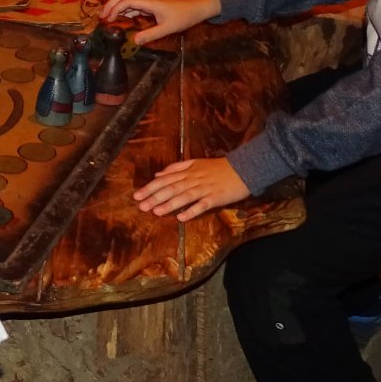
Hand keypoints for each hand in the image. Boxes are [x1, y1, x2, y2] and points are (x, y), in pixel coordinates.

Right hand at [100, 0, 221, 46]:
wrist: (196, 7)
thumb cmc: (183, 16)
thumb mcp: (167, 28)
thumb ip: (150, 35)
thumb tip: (133, 41)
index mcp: (149, 3)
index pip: (127, 1)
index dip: (114, 9)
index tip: (107, 20)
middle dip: (110, 4)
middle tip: (101, 16)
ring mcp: (149, 1)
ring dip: (116, 6)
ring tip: (107, 17)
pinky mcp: (152, 5)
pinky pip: (135, 5)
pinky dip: (125, 10)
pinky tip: (122, 18)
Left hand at [134, 157, 249, 219]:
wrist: (244, 168)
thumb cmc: (218, 167)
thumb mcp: (196, 163)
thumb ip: (176, 168)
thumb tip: (158, 175)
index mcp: (187, 172)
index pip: (165, 180)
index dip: (150, 188)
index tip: (136, 195)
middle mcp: (193, 180)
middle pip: (171, 188)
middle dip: (155, 197)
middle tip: (141, 206)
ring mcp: (204, 189)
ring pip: (184, 196)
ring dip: (169, 204)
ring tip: (155, 212)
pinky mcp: (216, 197)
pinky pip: (202, 205)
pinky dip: (191, 211)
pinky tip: (181, 218)